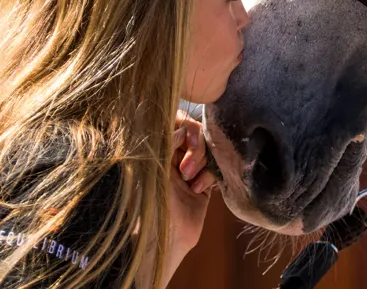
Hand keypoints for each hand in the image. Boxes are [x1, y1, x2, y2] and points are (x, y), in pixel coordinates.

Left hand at [168, 111, 217, 253]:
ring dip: (202, 162)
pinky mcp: (204, 184)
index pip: (177, 123)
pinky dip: (210, 174)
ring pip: (208, 149)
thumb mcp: (155, 170)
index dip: (186, 125)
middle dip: (195, 148)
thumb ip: (167, 144)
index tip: (188, 137)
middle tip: (186, 169)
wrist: (162, 242)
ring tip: (190, 181)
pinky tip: (198, 188)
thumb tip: (183, 126)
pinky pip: (215, 167)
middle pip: (196, 134)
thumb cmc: (151, 206)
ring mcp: (190, 170)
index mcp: (159, 150)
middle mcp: (174, 157)